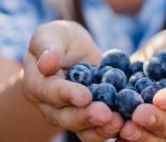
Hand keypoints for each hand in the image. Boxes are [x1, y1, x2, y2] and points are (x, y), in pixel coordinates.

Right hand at [22, 20, 123, 140]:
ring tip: (120, 123)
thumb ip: (48, 47)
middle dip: (87, 116)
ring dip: (101, 129)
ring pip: (83, 130)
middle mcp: (51, 107)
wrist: (74, 52)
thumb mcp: (51, 34)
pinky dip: (113, 129)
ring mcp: (71, 117)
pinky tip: (128, 123)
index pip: (51, 92)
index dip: (67, 95)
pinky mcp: (90, 120)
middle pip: (66, 117)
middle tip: (106, 114)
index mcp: (37, 85)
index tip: (85, 96)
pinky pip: (99, 131)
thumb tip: (46, 63)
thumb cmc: (59, 40)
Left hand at [119, 29, 165, 140]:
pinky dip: (126, 138)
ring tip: (124, 129)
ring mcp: (165, 126)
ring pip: (155, 136)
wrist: (156, 57)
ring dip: (140, 134)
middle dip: (156, 120)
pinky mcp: (145, 129)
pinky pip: (138, 137)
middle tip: (138, 114)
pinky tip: (114, 135)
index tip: (160, 97)